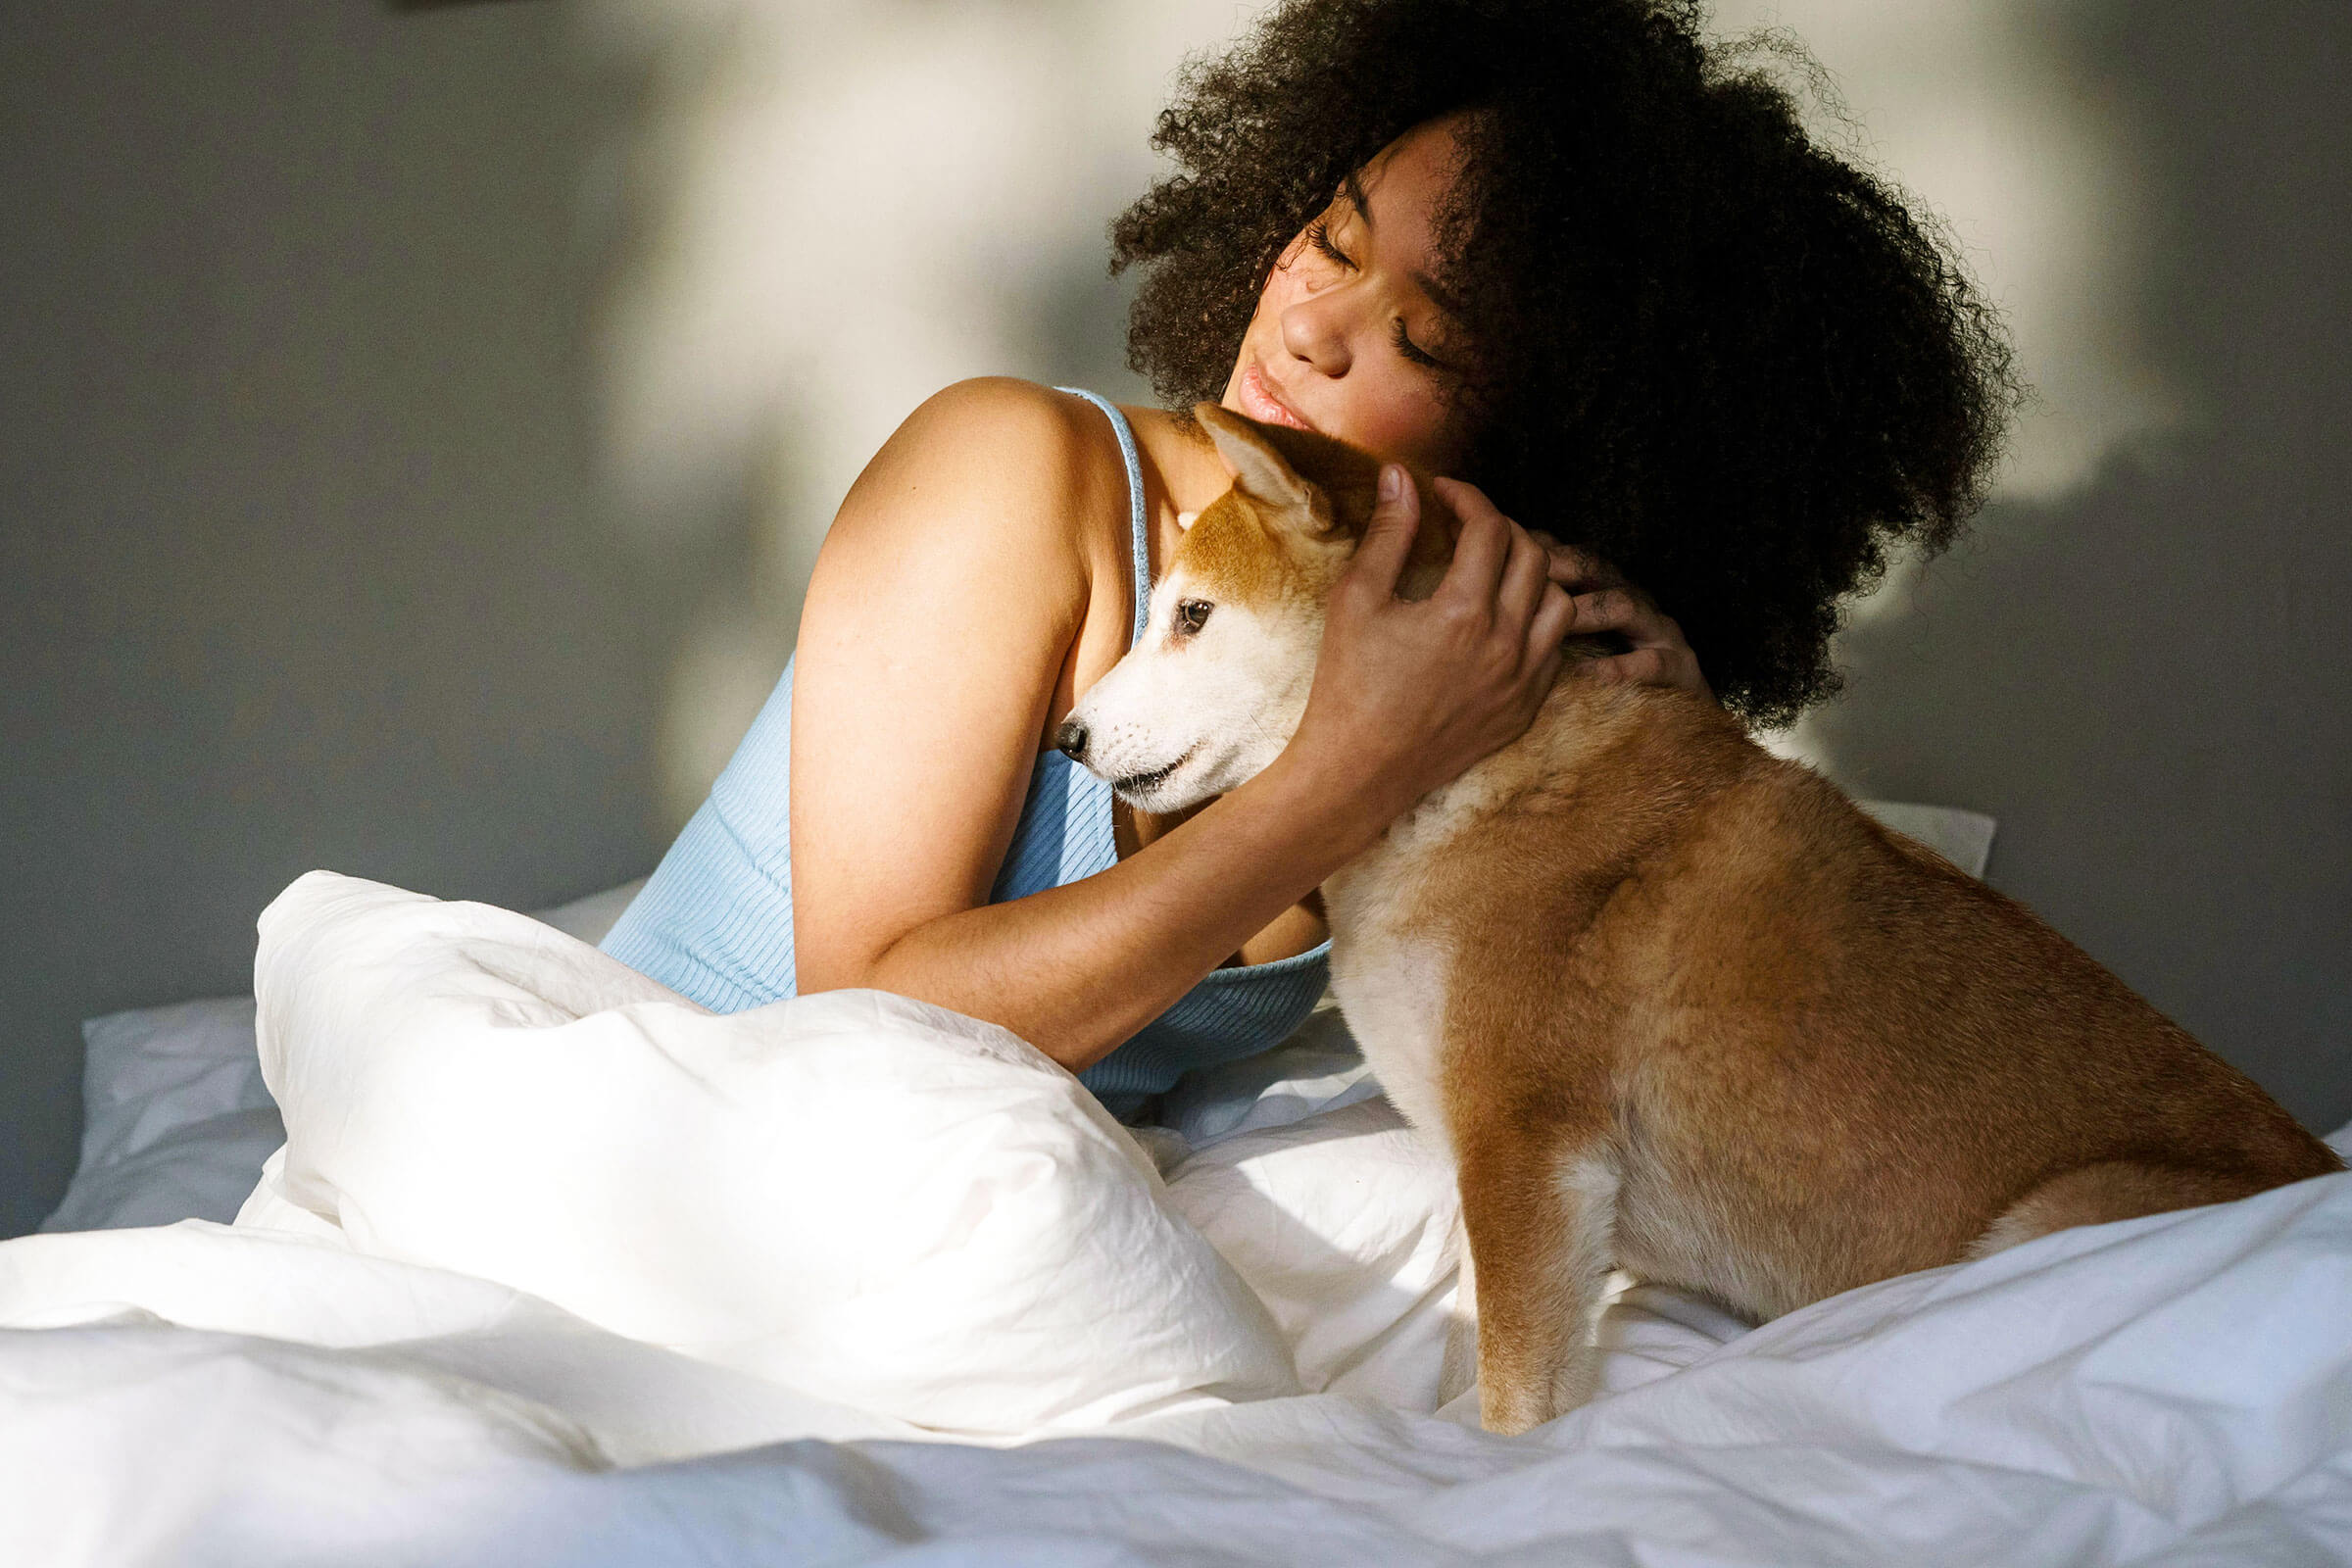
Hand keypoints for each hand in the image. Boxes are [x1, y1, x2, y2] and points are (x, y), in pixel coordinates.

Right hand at [1286, 464, 1577, 820]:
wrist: (1360, 770)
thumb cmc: (1348, 684)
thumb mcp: (1357, 600)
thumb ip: (1389, 534)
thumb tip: (1401, 477)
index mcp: (1464, 612)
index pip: (1490, 528)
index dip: (1468, 498)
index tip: (1444, 494)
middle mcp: (1507, 645)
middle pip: (1534, 555)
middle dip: (1501, 529)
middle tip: (1466, 528)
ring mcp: (1523, 681)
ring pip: (1560, 602)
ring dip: (1531, 575)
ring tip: (1493, 572)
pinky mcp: (1525, 709)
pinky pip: (1555, 651)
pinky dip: (1537, 624)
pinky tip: (1501, 620)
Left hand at [1522, 524, 1713, 703]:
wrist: (1676, 720)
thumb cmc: (1610, 678)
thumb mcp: (1575, 644)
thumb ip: (1542, 620)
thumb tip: (1490, 602)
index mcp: (1607, 592)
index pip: (1571, 557)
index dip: (1541, 550)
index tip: (1505, 552)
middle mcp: (1633, 602)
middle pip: (1597, 569)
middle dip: (1561, 567)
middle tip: (1524, 574)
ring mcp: (1659, 632)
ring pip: (1624, 605)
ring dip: (1586, 611)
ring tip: (1553, 622)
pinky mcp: (1680, 669)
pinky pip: (1651, 663)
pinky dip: (1619, 667)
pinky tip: (1586, 672)